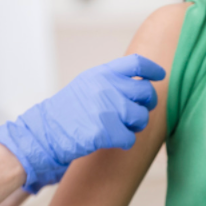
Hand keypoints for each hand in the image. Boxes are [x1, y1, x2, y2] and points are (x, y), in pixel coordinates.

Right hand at [0, 54, 165, 193]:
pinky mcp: (105, 130)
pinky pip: (131, 138)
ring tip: (124, 128)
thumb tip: (141, 82)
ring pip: (141, 117)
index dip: (153, 70)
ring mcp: (107, 108)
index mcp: (102, 73)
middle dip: (147, 104)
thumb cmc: (67, 111)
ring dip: (136, 125)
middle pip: (146, 92)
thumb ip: (111, 80)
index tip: (160, 76)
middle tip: (137, 113)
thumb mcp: (87, 84)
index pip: (137, 63)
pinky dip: (125, 142)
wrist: (45, 131)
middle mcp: (107, 86)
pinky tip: (114, 141)